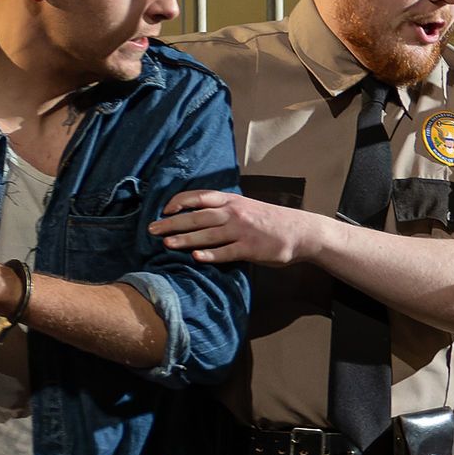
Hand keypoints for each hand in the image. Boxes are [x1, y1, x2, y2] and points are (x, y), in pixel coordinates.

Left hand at [149, 187, 318, 265]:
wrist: (301, 231)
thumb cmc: (271, 221)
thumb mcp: (247, 207)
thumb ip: (225, 209)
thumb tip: (198, 216)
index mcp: (232, 201)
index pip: (199, 196)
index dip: (179, 202)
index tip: (164, 210)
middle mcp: (234, 213)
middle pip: (197, 217)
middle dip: (172, 223)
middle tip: (152, 230)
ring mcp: (242, 231)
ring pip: (207, 235)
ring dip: (184, 239)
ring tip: (166, 244)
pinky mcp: (251, 249)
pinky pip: (226, 252)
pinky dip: (210, 255)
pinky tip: (195, 258)